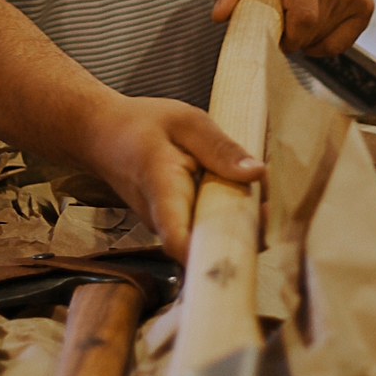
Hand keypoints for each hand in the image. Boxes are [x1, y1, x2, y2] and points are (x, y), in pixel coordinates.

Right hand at [83, 94, 265, 262]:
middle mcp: (162, 220)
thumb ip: (221, 148)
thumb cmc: (141, 125)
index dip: (214, 253)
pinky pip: (206, 230)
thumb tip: (258, 174)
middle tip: (273, 208)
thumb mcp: (186, 122)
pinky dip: (228, 217)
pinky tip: (244, 196)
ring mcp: (167, 227)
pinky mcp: (174, 225)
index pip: (181, 241)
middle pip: (206, 248)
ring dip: (240, 225)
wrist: (102, 135)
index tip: (252, 242)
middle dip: (246, 235)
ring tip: (263, 197)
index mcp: (163, 191)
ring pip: (209, 240)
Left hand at [212, 0, 373, 55]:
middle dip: (292, 36)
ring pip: (326, 39)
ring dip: (307, 37)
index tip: (274, 34)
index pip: (304, 19)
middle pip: (312, 32)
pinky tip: (315, 24)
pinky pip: (343, 43)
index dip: (287, 38)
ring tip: (299, 11)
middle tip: (282, 18)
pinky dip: (325, 42)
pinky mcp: (365, 4)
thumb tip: (219, 15)